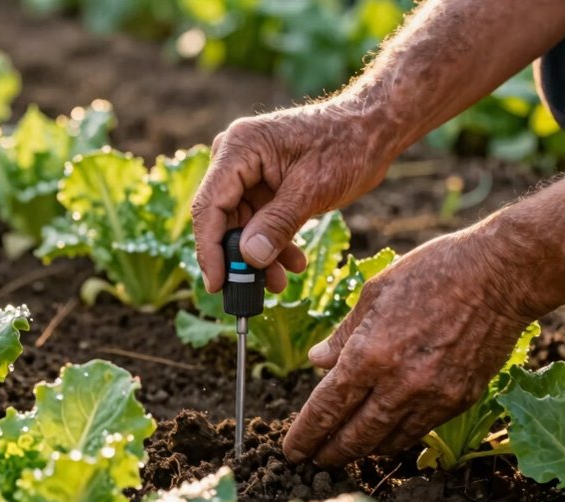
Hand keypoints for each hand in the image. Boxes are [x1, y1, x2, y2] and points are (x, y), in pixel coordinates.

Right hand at [191, 100, 398, 292]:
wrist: (372, 129)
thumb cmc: (347, 146)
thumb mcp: (313, 189)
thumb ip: (278, 224)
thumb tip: (249, 258)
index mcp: (239, 148)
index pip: (209, 206)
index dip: (210, 249)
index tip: (218, 285)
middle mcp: (234, 157)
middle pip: (221, 218)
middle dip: (239, 257)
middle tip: (254, 291)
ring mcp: (246, 171)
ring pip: (240, 225)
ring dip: (258, 255)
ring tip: (281, 281)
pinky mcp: (260, 183)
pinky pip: (257, 220)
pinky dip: (272, 243)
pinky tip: (292, 263)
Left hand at [282, 227, 534, 466]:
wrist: (501, 275)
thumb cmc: (432, 273)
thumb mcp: (373, 294)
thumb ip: (343, 335)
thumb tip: (316, 361)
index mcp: (368, 355)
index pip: (326, 408)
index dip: (305, 434)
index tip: (292, 450)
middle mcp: (398, 383)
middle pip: (355, 435)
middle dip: (329, 453)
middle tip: (312, 461)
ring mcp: (432, 395)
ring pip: (387, 441)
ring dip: (362, 451)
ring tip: (344, 453)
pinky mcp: (459, 399)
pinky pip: (419, 431)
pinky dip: (396, 440)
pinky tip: (383, 438)